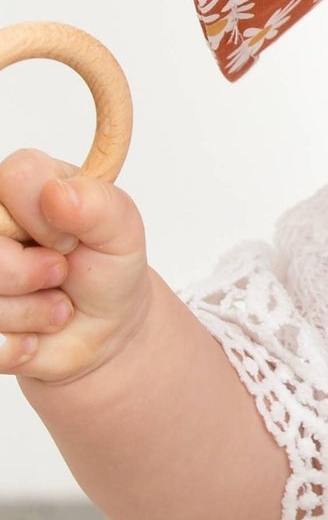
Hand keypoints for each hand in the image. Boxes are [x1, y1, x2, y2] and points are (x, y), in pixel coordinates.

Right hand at [0, 149, 151, 383]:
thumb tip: (57, 192)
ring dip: (35, 311)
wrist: (106, 327)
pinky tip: (37, 335)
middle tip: (62, 271)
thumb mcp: (122, 231)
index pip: (13, 175)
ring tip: (58, 304)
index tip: (69, 235)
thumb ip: (98, 204)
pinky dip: (23, 344)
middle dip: (33, 270)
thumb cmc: (109, 265)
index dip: (41, 211)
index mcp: (29, 187)